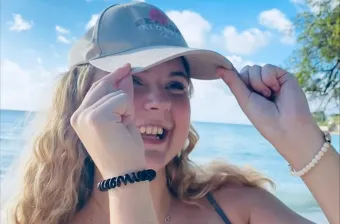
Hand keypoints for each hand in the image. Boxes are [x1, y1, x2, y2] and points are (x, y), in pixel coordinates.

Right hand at [70, 63, 144, 177]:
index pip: (97, 89)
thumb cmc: (124, 149)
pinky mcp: (95, 117)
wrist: (125, 174)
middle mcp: (78, 115)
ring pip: (115, 93)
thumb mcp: (122, 118)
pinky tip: (123, 127)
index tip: (126, 66)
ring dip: (126, 108)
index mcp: (80, 117)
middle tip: (130, 92)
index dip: (113, 77)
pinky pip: (121, 100)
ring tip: (123, 128)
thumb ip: (120, 96)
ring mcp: (85, 115)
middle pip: (103, 85)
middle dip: (121, 86)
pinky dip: (128, 112)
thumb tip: (125, 73)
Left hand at [218, 64, 323, 164]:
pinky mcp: (284, 76)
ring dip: (258, 83)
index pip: (239, 76)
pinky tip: (276, 90)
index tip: (244, 92)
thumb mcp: (244, 99)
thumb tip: (218, 68)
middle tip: (259, 98)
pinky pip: (268, 67)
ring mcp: (273, 80)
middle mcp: (262, 84)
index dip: (239, 81)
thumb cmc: (264, 118)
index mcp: (251, 92)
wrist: (287, 126)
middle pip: (246, 70)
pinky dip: (269, 79)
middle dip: (248, 83)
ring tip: (269, 96)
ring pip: (255, 68)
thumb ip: (233, 82)